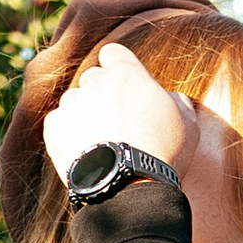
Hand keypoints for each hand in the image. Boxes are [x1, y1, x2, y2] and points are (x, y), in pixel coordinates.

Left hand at [43, 36, 195, 188]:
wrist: (130, 190)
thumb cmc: (163, 155)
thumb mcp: (188, 125)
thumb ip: (178, 101)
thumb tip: (171, 97)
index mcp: (127, 74)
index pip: (113, 53)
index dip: (118, 67)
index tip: (125, 85)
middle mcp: (94, 82)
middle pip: (93, 78)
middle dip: (102, 94)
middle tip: (117, 121)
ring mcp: (72, 104)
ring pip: (75, 101)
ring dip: (84, 114)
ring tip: (101, 142)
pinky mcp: (55, 128)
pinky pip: (59, 122)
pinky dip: (68, 133)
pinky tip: (86, 150)